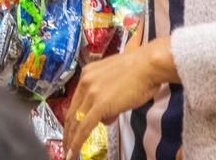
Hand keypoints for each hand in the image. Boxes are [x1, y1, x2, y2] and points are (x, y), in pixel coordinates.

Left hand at [63, 37, 174, 156]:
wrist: (149, 65)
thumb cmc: (140, 70)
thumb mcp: (115, 78)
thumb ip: (106, 94)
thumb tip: (106, 114)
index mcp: (88, 73)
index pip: (76, 100)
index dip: (72, 117)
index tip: (71, 127)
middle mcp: (86, 82)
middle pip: (72, 111)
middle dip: (68, 130)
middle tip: (66, 142)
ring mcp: (91, 93)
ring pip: (76, 121)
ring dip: (71, 138)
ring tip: (69, 151)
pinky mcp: (100, 105)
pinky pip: (84, 127)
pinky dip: (77, 142)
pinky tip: (73, 152)